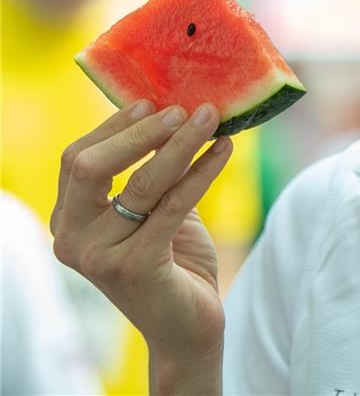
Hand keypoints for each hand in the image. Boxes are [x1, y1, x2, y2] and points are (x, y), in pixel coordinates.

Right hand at [51, 100, 232, 362]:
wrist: (187, 325)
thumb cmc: (173, 261)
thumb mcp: (156, 209)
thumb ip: (154, 170)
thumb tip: (177, 110)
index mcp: (68, 221)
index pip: (77, 159)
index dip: (114, 127)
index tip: (153, 101)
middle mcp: (72, 240)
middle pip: (92, 166)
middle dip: (140, 132)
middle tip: (184, 108)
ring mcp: (99, 256)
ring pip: (141, 183)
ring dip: (181, 144)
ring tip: (212, 118)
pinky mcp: (136, 267)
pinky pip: (175, 204)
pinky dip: (203, 171)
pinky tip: (225, 150)